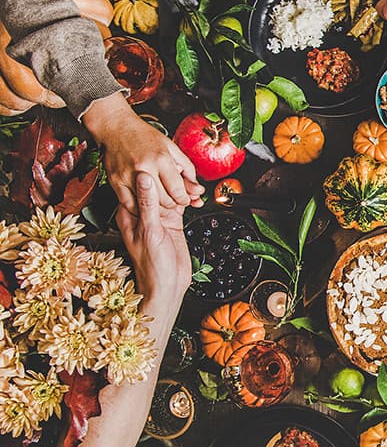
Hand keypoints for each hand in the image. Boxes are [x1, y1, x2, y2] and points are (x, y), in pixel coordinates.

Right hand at [82, 93, 203, 211]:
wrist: (116, 128)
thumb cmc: (144, 136)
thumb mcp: (172, 148)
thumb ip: (188, 169)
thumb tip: (198, 189)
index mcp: (161, 159)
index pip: (178, 191)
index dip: (185, 199)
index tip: (185, 199)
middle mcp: (144, 169)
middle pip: (164, 201)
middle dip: (173, 204)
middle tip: (174, 201)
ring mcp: (128, 176)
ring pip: (147, 205)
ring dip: (157, 208)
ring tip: (161, 201)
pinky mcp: (115, 182)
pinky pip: (129, 205)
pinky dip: (139, 208)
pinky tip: (145, 202)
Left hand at [114, 172, 189, 305]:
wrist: (167, 286)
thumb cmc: (152, 265)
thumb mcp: (150, 231)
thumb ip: (148, 203)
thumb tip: (144, 176)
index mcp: (129, 213)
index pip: (137, 184)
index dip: (149, 171)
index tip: (159, 159)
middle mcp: (142, 213)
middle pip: (156, 187)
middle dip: (170, 179)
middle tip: (184, 171)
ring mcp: (158, 217)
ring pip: (170, 194)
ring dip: (182, 189)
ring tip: (195, 185)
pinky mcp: (172, 223)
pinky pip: (180, 205)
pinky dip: (189, 200)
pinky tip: (197, 197)